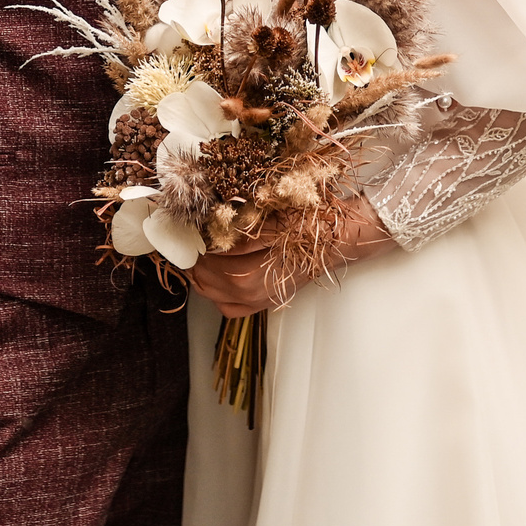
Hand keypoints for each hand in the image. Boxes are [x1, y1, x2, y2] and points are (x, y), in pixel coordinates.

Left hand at [185, 195, 396, 316]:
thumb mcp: (270, 219)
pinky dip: (216, 293)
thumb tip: (208, 231)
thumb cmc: (308, 223)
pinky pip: (230, 307)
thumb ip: (237, 230)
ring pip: (214, 296)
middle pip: (208, 281)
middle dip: (194, 261)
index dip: (195, 245)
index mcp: (253, 271)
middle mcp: (253, 292)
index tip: (188, 230)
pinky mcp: (264, 303)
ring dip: (202, 276)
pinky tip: (216, 277)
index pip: (209, 261)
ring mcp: (259, 301)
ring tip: (200, 256)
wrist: (337, 239)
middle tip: (190, 241)